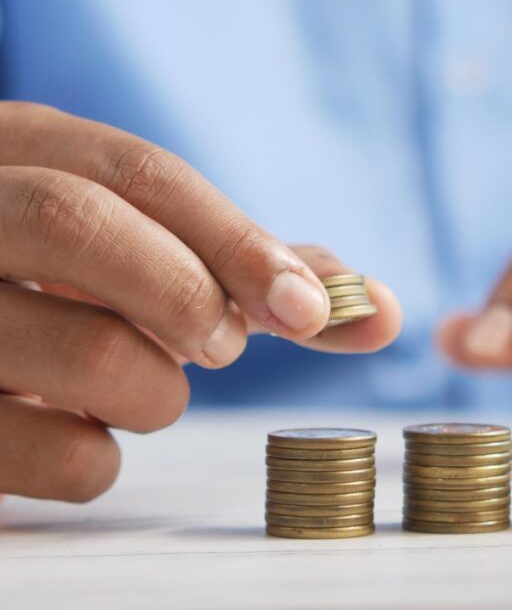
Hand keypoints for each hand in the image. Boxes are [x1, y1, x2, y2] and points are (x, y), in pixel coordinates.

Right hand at [0, 102, 401, 501]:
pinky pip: (44, 452)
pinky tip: (85, 430)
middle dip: (186, 293)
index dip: (238, 240)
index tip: (310, 308)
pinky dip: (96, 458)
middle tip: (221, 346)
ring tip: (145, 385)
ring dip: (154, 389)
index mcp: (24, 151)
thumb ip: (249, 267)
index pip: (142, 173)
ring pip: (80, 347)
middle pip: (81, 222)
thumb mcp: (139, 244)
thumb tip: (378, 306)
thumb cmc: (68, 281)